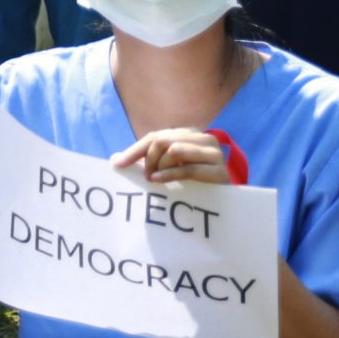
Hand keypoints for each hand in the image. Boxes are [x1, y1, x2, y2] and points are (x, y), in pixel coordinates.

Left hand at [110, 127, 234, 185]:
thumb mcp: (167, 169)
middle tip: (145, 176)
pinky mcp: (220, 171)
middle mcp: (203, 138)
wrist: (224, 204)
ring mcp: (214, 153)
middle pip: (163, 140)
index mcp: (189, 133)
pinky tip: (158, 181)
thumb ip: (146, 161)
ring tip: (154, 180)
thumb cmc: (192, 185)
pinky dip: (169, 174)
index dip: (134, 150)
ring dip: (159, 166)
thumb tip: (114, 159)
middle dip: (148, 158)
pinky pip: (188, 168)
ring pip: (174, 149)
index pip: (155, 136)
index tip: (117, 165)